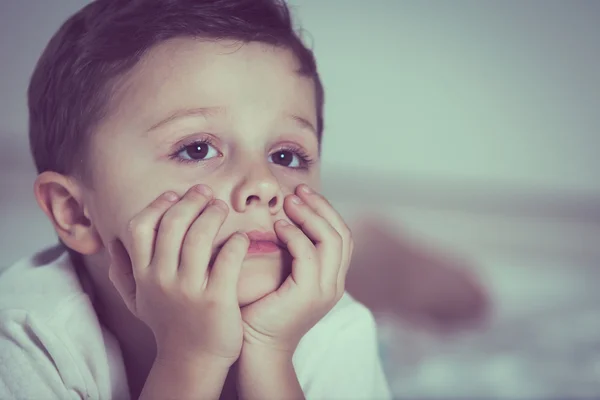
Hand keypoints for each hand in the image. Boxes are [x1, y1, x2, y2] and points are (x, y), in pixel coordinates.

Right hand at [106, 185, 248, 365]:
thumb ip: (122, 272)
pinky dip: (237, 242)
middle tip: (205, 193)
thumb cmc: (168, 324)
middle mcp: (162, 280)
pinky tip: (241, 238)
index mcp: (143, 275)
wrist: (192, 361)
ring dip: (212, 214)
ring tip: (221, 208)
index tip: (175, 194)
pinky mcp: (217, 299)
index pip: (140, 227)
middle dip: (190, 201)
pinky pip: (228, 259)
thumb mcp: (136, 301)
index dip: (158, 205)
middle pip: (172, 225)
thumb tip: (111, 243)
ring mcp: (189, 290)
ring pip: (199, 237)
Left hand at [240, 184, 353, 352]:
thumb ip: (291, 253)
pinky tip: (278, 227)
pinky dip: (294, 235)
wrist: (256, 348)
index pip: (342, 236)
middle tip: (298, 191)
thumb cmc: (262, 310)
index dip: (326, 211)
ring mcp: (325, 290)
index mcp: (331, 279)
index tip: (303, 194)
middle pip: (342, 233)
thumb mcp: (283, 275)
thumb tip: (283, 219)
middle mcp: (335, 284)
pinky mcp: (307, 295)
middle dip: (321, 207)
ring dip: (310, 216)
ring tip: (289, 203)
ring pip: (332, 240)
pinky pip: (308, 255)